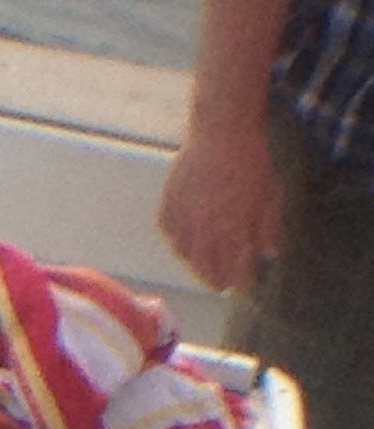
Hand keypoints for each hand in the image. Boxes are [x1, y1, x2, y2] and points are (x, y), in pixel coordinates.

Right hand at [159, 114, 282, 292]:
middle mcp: (205, 231)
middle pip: (206, 268)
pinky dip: (177, 241)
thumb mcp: (270, 193)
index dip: (241, 281)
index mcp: (234, 230)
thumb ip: (269, 227)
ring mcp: (184, 219)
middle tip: (220, 285)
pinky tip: (184, 241)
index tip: (244, 286)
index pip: (236, 269)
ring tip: (202, 264)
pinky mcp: (168, 206)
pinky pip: (170, 233)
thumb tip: (271, 254)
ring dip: (194, 263)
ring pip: (185, 254)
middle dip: (215, 279)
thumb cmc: (251, 161)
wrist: (221, 132)